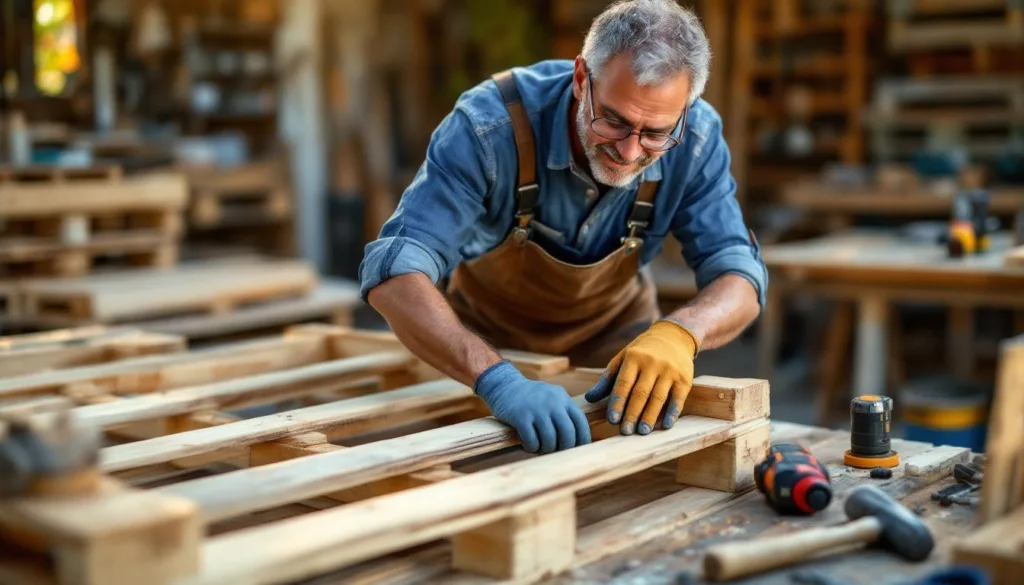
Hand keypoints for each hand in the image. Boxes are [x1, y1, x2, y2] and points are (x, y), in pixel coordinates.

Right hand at [473, 360, 591, 452]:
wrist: (504, 385)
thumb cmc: (531, 398)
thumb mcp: (553, 397)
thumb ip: (566, 413)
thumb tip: (579, 441)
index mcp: (563, 399)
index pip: (581, 423)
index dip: (582, 441)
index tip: (577, 450)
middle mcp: (553, 403)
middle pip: (568, 435)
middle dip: (564, 449)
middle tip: (556, 451)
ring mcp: (536, 409)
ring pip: (550, 441)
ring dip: (546, 449)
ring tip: (540, 448)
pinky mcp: (520, 417)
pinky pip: (532, 441)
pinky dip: (531, 448)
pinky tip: (527, 445)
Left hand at [584, 319, 697, 434]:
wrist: (673, 336)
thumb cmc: (642, 352)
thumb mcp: (623, 358)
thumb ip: (607, 379)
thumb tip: (590, 398)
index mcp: (633, 358)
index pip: (624, 384)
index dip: (618, 402)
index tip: (612, 419)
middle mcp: (652, 363)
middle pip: (640, 393)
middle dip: (632, 414)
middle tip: (625, 432)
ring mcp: (670, 371)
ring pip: (658, 397)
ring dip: (650, 417)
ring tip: (642, 432)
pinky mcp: (684, 379)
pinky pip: (677, 398)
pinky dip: (672, 413)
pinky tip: (665, 425)